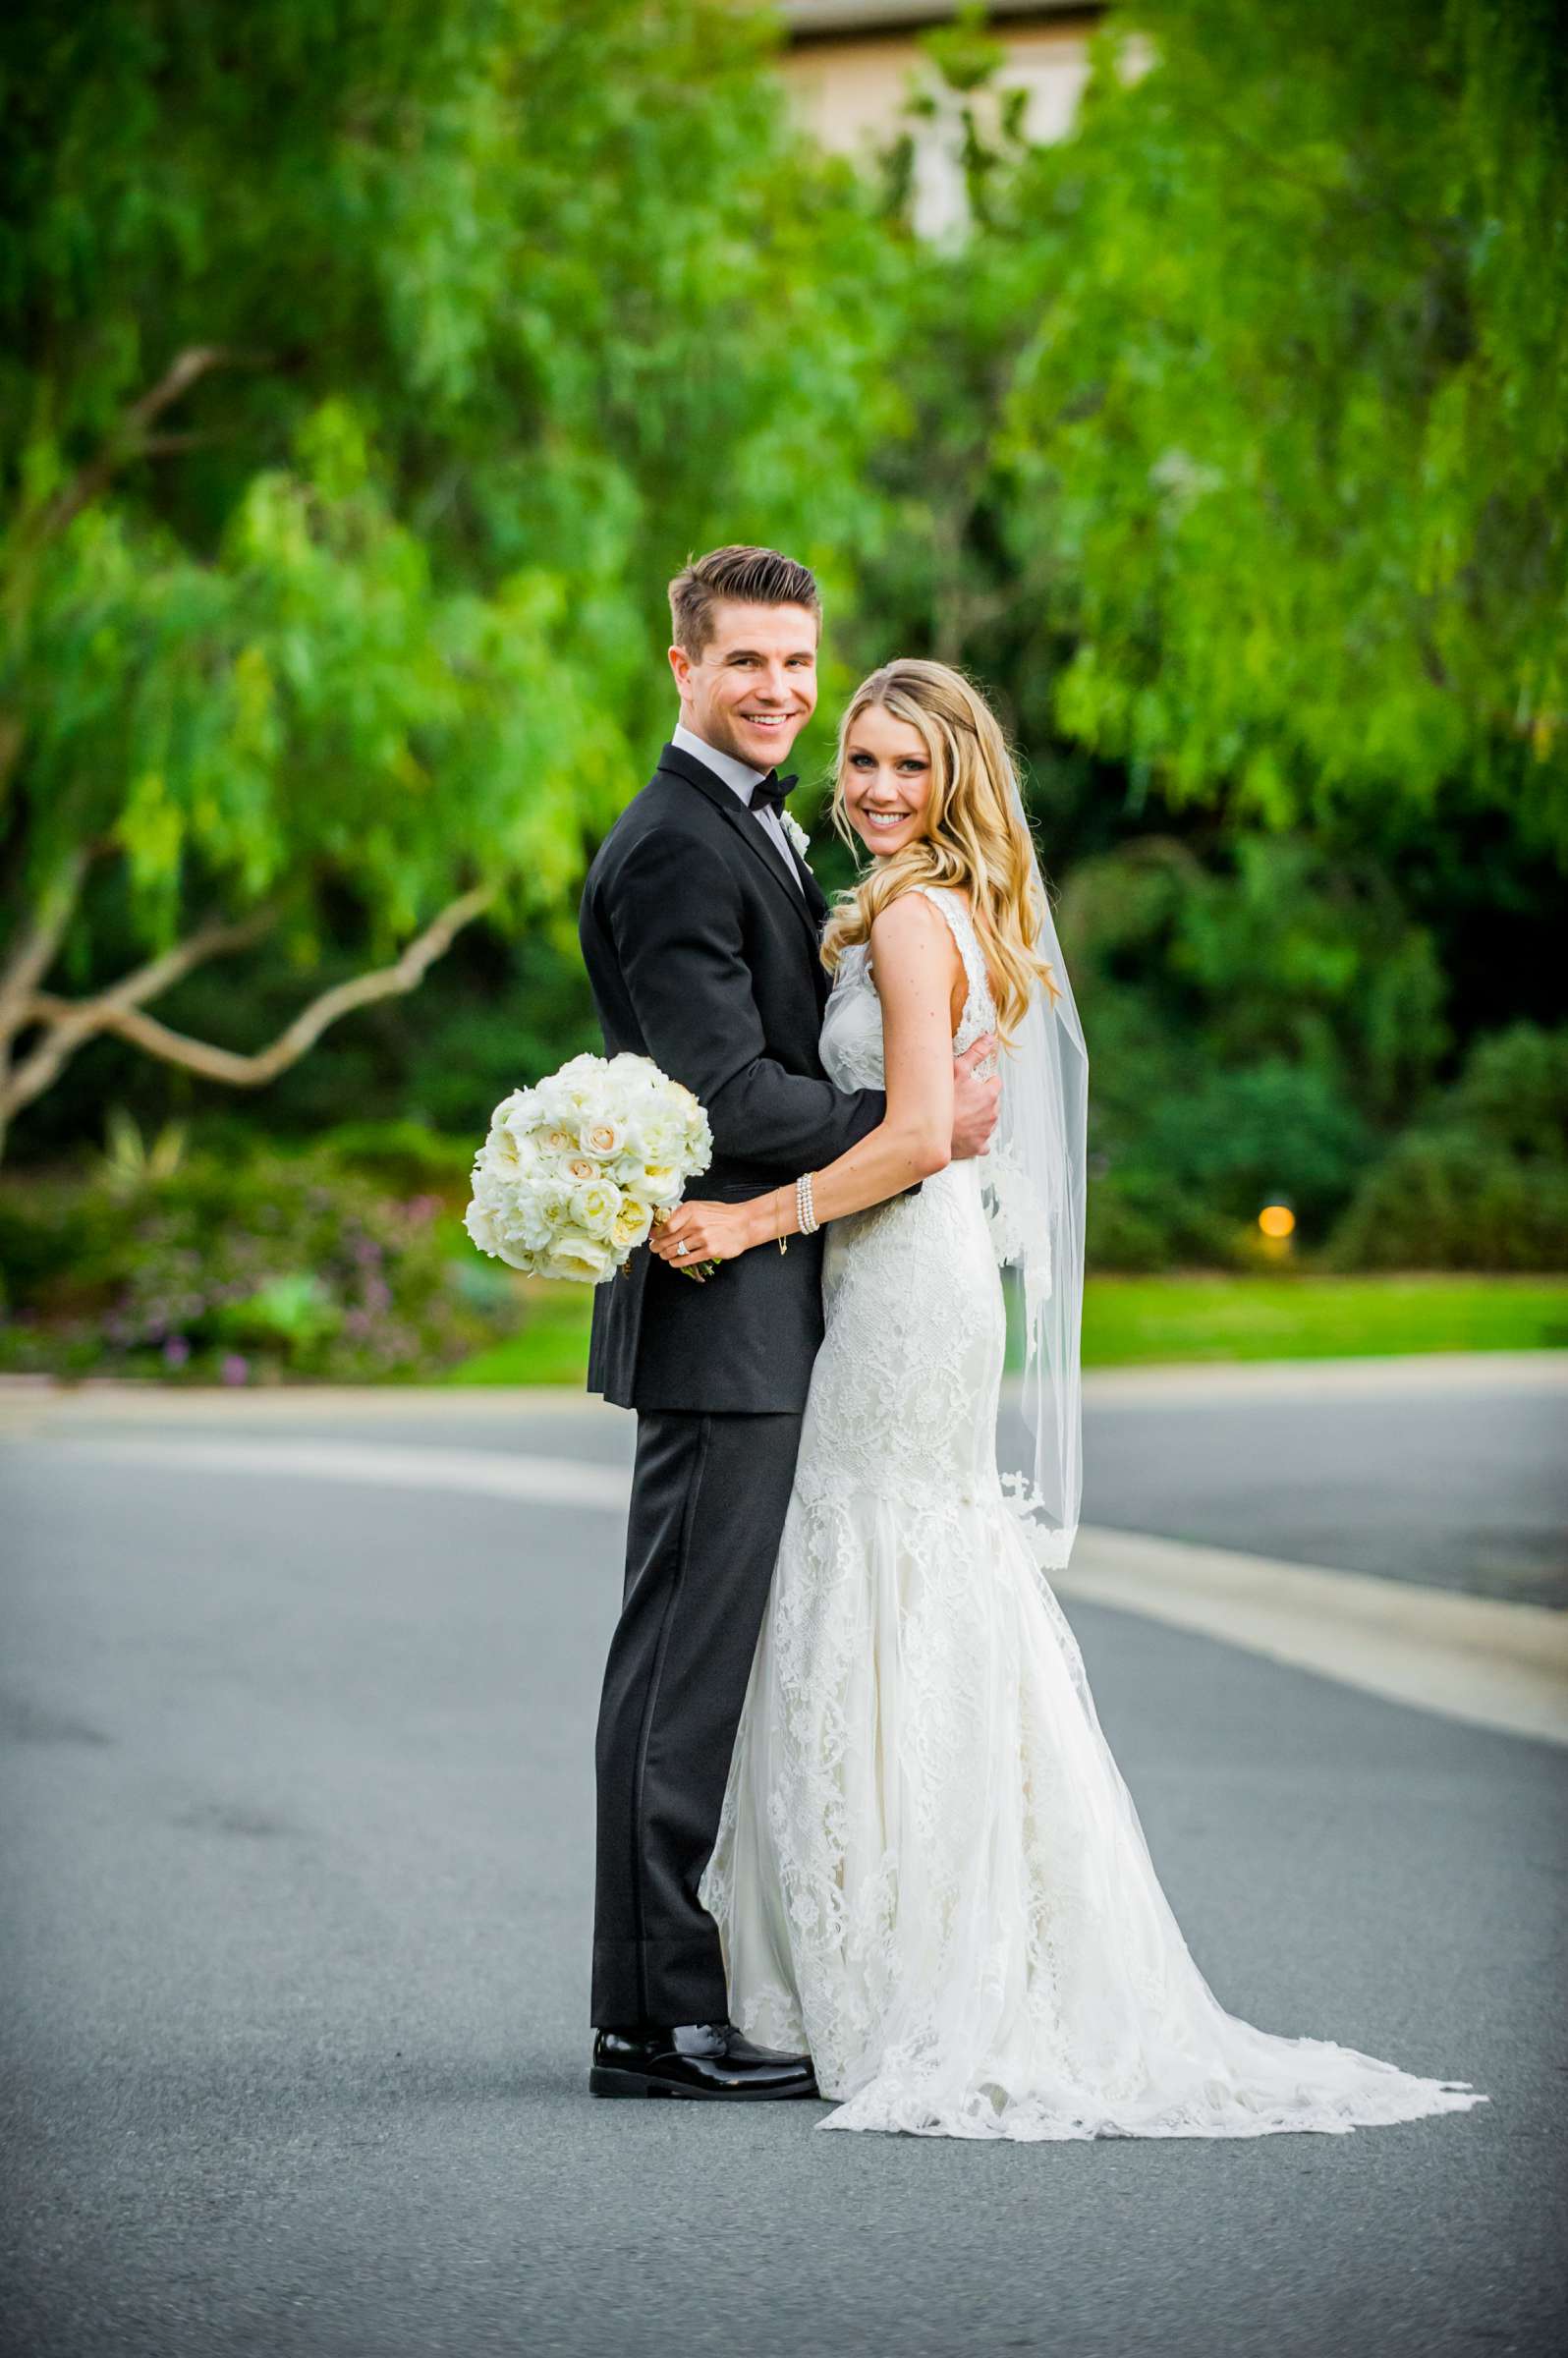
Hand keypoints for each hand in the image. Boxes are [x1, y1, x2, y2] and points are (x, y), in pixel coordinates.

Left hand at [649, 1197, 760, 1281]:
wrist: (744, 1224)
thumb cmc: (722, 1215)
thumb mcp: (700, 1207)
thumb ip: (683, 1214)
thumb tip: (663, 1225)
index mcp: (691, 1210)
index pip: (666, 1226)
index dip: (656, 1234)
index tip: (652, 1237)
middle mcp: (695, 1223)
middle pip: (668, 1240)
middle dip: (658, 1246)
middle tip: (655, 1248)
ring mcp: (703, 1238)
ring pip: (676, 1251)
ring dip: (666, 1255)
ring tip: (664, 1255)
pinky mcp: (710, 1251)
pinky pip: (687, 1259)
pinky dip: (677, 1262)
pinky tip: (674, 1262)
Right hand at [950, 1035, 1000, 1159]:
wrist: (929, 1133)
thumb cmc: (941, 1101)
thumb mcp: (956, 1070)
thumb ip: (976, 1053)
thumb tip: (990, 1039)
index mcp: (989, 1095)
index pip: (995, 1083)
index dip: (982, 1082)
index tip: (970, 1085)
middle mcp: (992, 1114)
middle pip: (992, 1102)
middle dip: (980, 1100)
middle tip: (962, 1099)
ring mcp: (986, 1132)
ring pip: (987, 1121)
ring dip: (978, 1117)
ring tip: (960, 1114)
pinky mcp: (978, 1147)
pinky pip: (983, 1142)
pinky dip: (976, 1138)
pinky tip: (964, 1132)